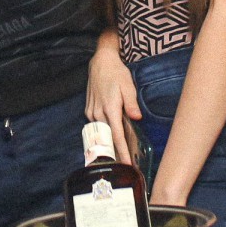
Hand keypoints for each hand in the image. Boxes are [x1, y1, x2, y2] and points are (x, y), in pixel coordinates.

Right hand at [86, 34, 141, 163]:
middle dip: (116, 152)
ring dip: (111, 141)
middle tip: (127, 162)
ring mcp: (91, 112)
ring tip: (121, 151)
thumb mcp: (128, 86)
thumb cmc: (116, 73)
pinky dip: (105, 131)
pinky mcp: (88, 110)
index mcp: (110, 108)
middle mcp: (98, 112)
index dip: (122, 152)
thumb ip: (132, 104)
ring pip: (102, 132)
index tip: (127, 164)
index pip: (117, 135)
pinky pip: (97, 125)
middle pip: (108, 138)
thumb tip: (136, 118)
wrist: (100, 62)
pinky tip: (111, 132)